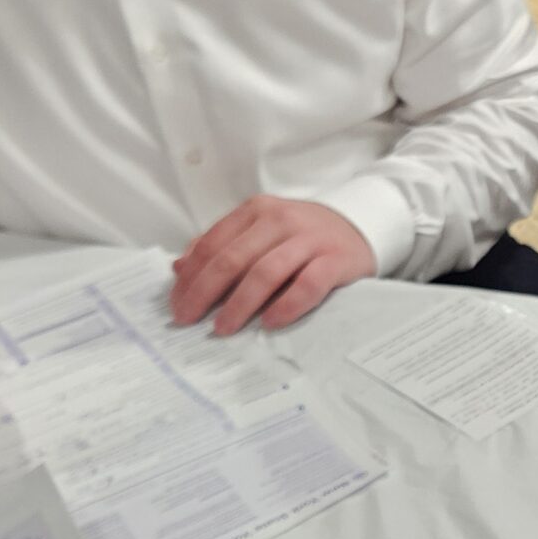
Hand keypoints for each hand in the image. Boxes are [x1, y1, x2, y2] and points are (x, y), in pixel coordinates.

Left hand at [172, 197, 377, 334]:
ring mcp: (309, 239)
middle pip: (233, 259)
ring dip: (240, 304)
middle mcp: (280, 220)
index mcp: (256, 211)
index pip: (213, 244)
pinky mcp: (335, 259)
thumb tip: (179, 269)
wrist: (360, 225)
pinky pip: (308, 284)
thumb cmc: (302, 235)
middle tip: (188, 320)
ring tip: (223, 328)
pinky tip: (270, 323)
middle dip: (205, 292)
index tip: (177, 304)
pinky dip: (287, 306)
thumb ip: (223, 245)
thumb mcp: (261, 230)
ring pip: (266, 272)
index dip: (191, 276)